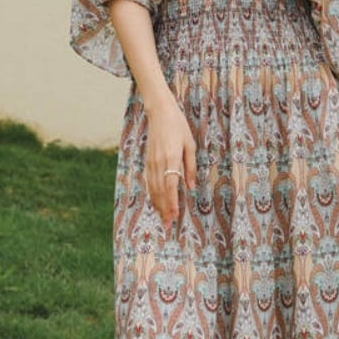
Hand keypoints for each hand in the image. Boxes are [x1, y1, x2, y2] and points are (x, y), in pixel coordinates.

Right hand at [144, 95, 196, 230]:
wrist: (160, 113)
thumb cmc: (178, 127)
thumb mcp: (190, 145)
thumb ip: (191, 167)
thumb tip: (191, 187)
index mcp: (172, 158)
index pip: (171, 185)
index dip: (172, 202)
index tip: (175, 215)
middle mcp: (159, 162)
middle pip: (160, 191)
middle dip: (164, 209)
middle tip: (168, 225)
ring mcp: (151, 162)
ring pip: (153, 188)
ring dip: (157, 205)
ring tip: (162, 218)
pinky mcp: (147, 161)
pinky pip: (149, 182)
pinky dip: (152, 194)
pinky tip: (155, 203)